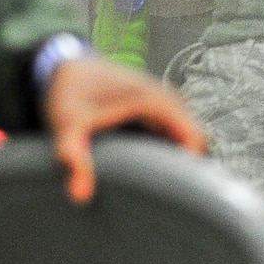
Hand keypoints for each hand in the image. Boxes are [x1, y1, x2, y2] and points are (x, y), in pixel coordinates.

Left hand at [44, 56, 205, 202]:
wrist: (66, 67)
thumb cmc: (70, 93)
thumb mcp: (67, 127)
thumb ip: (75, 159)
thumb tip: (81, 196)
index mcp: (157, 101)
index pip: (196, 139)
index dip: (192, 168)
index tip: (176, 193)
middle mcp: (167, 99)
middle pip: (194, 140)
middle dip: (184, 168)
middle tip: (162, 196)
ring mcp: (164, 102)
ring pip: (185, 137)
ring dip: (175, 160)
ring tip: (155, 186)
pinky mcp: (156, 108)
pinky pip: (174, 132)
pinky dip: (167, 151)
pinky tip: (146, 168)